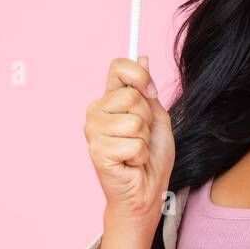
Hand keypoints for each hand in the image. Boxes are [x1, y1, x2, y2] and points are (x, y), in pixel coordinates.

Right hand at [83, 55, 174, 231]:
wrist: (147, 191)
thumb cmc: (151, 157)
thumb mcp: (157, 117)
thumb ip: (148, 90)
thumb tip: (143, 57)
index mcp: (110, 99)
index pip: (118, 66)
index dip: (139, 75)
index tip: (150, 92)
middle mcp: (96, 111)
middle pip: (132, 95)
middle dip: (147, 119)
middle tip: (141, 137)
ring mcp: (93, 131)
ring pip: (134, 121)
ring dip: (144, 140)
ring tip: (135, 152)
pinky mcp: (97, 151)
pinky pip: (133, 143)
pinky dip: (140, 156)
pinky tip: (130, 164)